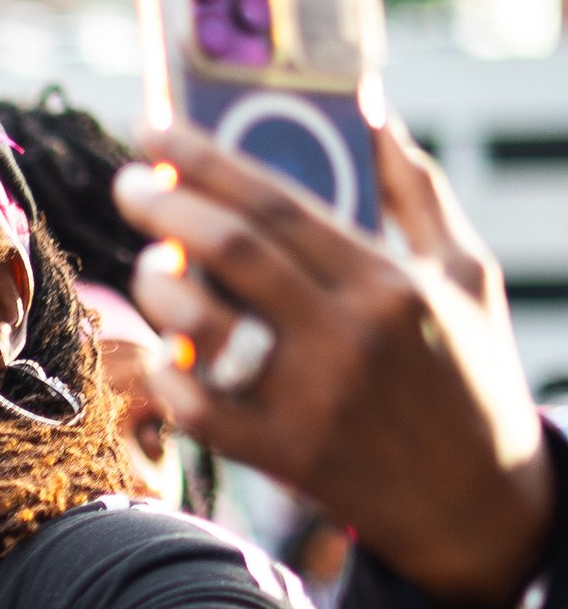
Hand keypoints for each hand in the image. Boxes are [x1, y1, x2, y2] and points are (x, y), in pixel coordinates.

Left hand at [115, 118, 554, 608]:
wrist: (479, 503)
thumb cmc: (470, 372)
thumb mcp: (466, 272)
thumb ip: (415, 187)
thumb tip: (366, 105)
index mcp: (389, 282)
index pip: (278, 202)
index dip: (204, 159)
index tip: (154, 130)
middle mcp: (348, 337)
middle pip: (231, 250)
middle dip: (164, 205)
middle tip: (129, 183)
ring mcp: (312, 400)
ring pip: (203, 325)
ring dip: (158, 286)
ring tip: (151, 263)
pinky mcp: (285, 456)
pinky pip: (199, 408)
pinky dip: (167, 373)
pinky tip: (162, 349)